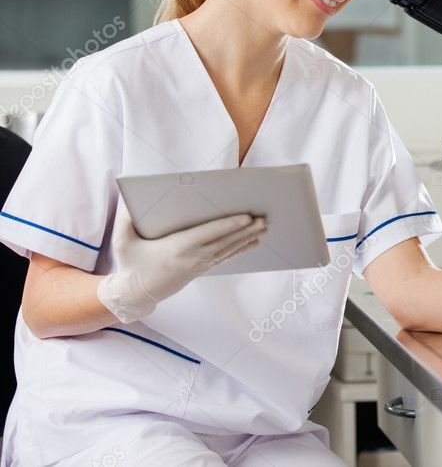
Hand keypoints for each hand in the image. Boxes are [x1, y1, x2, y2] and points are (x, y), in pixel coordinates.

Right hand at [97, 198, 265, 322]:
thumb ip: (125, 219)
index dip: (229, 224)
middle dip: (246, 230)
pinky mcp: (201, 270)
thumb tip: (128, 199)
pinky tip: (252, 242)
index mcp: (178, 248)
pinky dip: (240, 249)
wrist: (135, 294)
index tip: (246, 217)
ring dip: (248, 238)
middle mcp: (193, 257)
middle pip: (225, 241)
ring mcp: (199, 265)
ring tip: (264, 228)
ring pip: (229, 249)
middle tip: (265, 218)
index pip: (210, 233)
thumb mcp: (123, 241)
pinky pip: (225, 257)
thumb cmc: (131, 265)